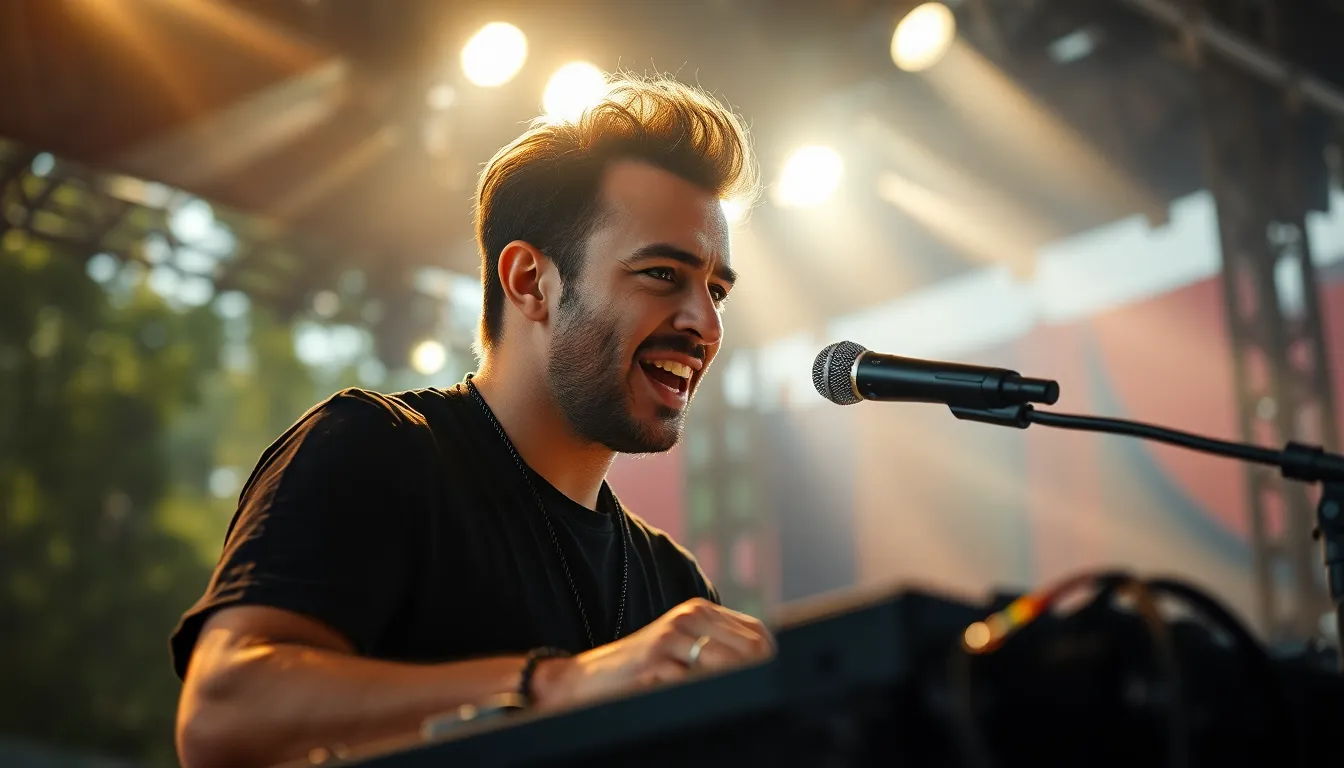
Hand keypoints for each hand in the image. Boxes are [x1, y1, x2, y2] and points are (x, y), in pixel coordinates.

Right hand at [534, 598, 773, 707]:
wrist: (589, 678)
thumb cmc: (642, 669)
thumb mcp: (681, 648)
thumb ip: (718, 650)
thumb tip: (766, 670)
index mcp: (700, 611)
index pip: (756, 634)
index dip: (771, 662)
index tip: (774, 685)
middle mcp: (689, 617)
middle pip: (748, 650)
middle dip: (756, 678)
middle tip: (757, 701)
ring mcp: (672, 636)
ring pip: (726, 668)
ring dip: (730, 691)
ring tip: (728, 706)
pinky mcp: (656, 660)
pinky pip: (694, 686)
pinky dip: (701, 701)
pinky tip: (698, 708)